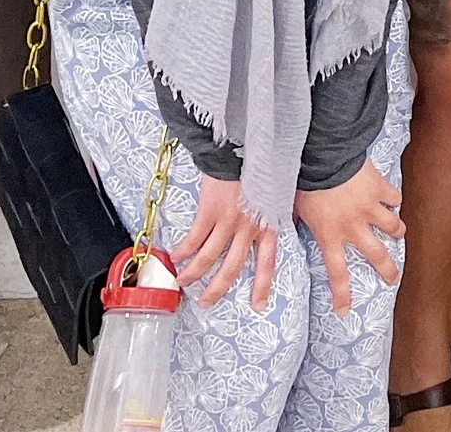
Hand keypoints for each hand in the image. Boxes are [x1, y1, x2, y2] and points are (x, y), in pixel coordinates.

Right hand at [173, 176, 279, 309]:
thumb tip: (269, 227)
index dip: (262, 285)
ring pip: (208, 258)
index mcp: (268, 224)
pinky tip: (175, 257)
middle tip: (206, 302)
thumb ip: (269, 214)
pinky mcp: (210, 211)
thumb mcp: (275, 194)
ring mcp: (229, 221)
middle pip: (232, 268)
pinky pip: (193, 239)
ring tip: (182, 282)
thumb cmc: (260, 167)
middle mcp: (249, 227)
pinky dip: (183, 251)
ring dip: (193, 273)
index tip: (257, 305)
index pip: (267, 262)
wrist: (243, 146)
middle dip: (217, 288)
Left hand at [293, 163, 403, 315]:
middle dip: (388, 270)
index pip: (336, 274)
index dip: (342, 295)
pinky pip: (394, 198)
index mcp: (330, 236)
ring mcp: (370, 209)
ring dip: (397, 232)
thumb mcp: (293, 208)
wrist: (324, 157)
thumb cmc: (304, 182)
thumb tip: (285, 228)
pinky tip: (393, 201)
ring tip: (399, 234)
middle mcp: (353, 228)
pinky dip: (394, 201)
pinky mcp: (379, 190)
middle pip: (376, 256)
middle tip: (393, 279)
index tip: (345, 311)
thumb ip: (295, 222)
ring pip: (392, 227)